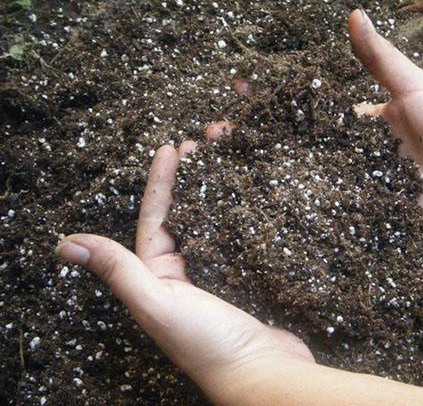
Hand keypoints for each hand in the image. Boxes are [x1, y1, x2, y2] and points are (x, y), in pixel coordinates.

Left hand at [55, 142, 313, 401]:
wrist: (263, 372)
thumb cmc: (207, 342)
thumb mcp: (157, 302)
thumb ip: (118, 271)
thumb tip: (65, 242)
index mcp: (158, 279)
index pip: (155, 220)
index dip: (161, 182)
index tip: (172, 147)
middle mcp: (183, 277)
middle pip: (185, 215)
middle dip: (192, 178)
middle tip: (207, 143)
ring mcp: (216, 278)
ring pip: (214, 223)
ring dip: (219, 191)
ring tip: (231, 161)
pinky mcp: (245, 280)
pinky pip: (238, 240)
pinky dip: (243, 216)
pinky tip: (254, 198)